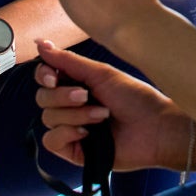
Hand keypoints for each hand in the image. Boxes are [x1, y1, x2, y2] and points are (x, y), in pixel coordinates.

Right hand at [34, 40, 189, 172]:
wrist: (155, 128)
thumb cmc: (136, 98)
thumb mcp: (101, 73)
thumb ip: (68, 61)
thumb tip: (40, 44)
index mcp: (76, 84)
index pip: (44, 78)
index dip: (43, 75)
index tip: (53, 77)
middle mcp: (71, 106)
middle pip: (42, 98)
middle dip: (62, 96)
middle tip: (86, 96)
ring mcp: (71, 129)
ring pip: (47, 118)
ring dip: (74, 115)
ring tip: (102, 115)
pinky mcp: (74, 151)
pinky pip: (51, 141)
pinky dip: (67, 134)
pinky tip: (87, 133)